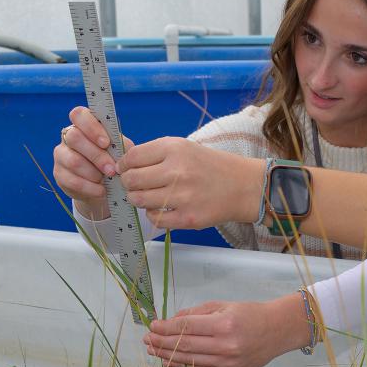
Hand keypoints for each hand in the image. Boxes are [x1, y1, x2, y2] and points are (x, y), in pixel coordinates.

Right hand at [53, 106, 132, 218]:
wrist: (104, 186)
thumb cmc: (113, 161)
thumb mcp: (120, 151)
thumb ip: (121, 146)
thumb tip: (122, 150)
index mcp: (84, 125)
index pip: (79, 114)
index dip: (91, 127)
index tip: (106, 143)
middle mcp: (68, 136)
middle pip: (75, 138)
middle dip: (97, 156)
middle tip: (111, 170)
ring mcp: (61, 154)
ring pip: (73, 160)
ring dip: (93, 173)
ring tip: (107, 181)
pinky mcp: (59, 173)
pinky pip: (71, 180)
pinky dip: (89, 187)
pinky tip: (101, 191)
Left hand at [116, 138, 263, 229]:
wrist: (244, 186)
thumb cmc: (211, 166)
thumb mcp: (185, 148)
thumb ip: (155, 153)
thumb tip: (122, 162)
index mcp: (175, 149)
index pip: (132, 157)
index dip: (124, 165)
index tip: (127, 170)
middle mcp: (177, 171)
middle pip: (131, 180)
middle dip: (129, 183)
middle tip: (136, 185)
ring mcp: (182, 196)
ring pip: (139, 200)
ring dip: (138, 199)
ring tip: (148, 196)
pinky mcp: (187, 217)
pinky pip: (154, 219)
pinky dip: (154, 214)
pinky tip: (162, 208)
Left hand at [142, 295, 313, 366]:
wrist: (278, 331)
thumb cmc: (251, 314)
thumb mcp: (223, 305)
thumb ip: (196, 313)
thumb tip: (170, 321)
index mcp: (225, 324)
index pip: (187, 327)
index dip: (166, 327)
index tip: (152, 325)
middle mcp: (226, 346)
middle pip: (184, 346)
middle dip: (161, 342)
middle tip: (147, 339)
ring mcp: (228, 363)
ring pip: (190, 360)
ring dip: (167, 355)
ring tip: (152, 350)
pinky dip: (183, 365)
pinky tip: (170, 360)